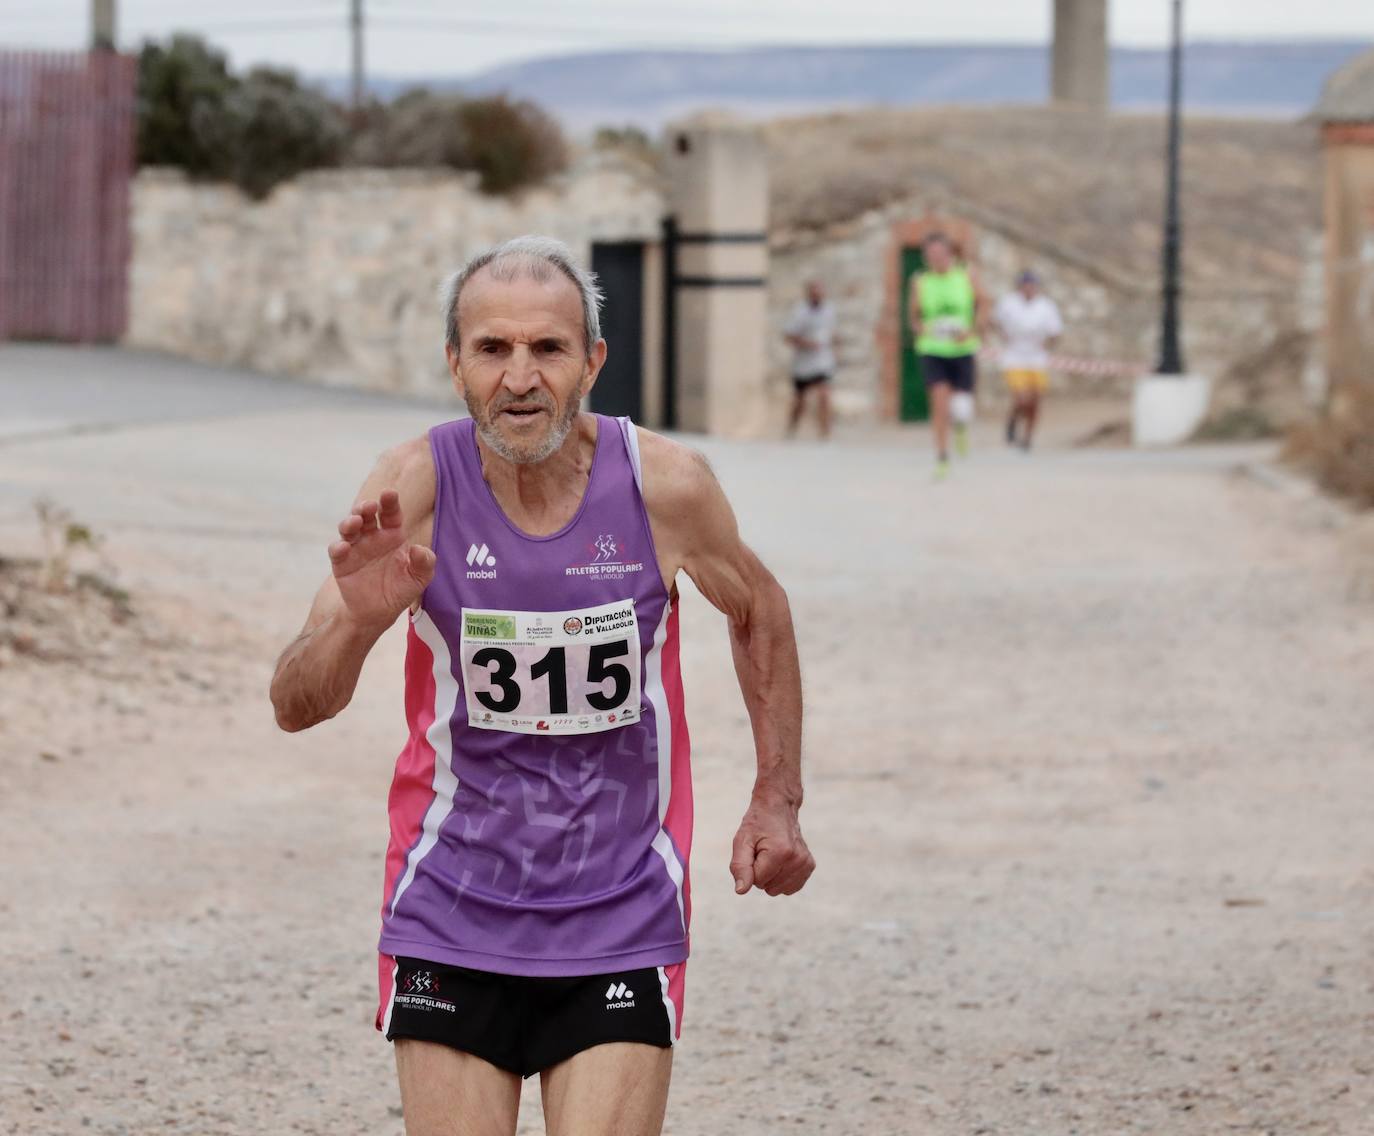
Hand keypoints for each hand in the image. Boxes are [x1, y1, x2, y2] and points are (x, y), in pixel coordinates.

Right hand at [328, 489, 435, 630]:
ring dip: (350, 522)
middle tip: (369, 505)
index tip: (390, 493)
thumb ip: (425, 563)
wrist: (379, 613)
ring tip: (355, 522)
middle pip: (366, 515)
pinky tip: (344, 547)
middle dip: (365, 507)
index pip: (390, 513)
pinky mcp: (341, 563)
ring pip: (349, 528)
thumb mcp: (419, 578)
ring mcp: (355, 548)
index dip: (390, 502)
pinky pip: (337, 551)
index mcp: (392, 535)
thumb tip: (420, 550)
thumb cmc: (400, 590)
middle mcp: (372, 537)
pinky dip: (338, 547)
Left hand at [729, 792, 814, 896]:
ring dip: (772, 876)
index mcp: (780, 852)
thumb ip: (740, 867)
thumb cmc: (757, 824)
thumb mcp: (742, 841)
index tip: (755, 850)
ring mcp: (806, 863)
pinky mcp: (809, 866)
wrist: (778, 807)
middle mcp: (797, 859)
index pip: (757, 881)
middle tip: (763, 851)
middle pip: (768, 887)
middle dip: (761, 873)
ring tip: (772, 854)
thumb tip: (741, 891)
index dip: (751, 868)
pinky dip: (782, 878)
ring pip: (779, 890)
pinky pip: (790, 887)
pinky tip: (781, 861)